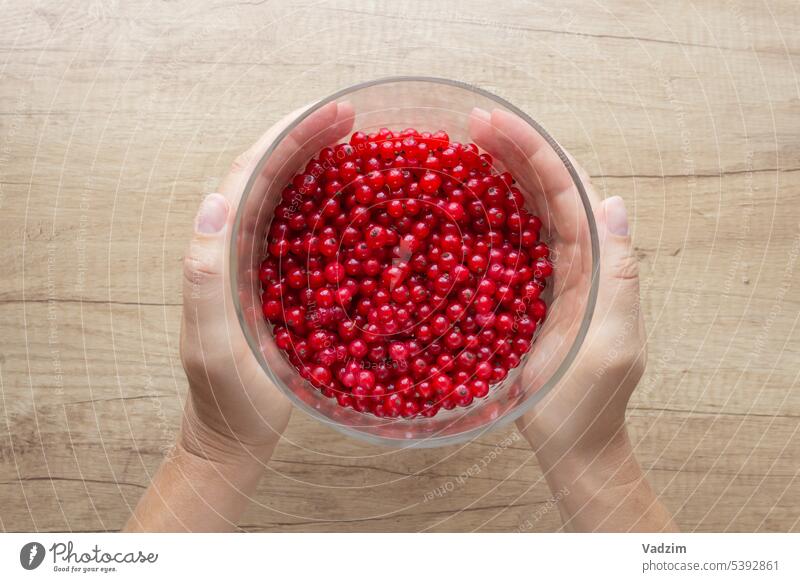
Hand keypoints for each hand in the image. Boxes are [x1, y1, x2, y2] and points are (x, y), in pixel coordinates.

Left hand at [179, 101, 355, 463]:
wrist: (236, 437)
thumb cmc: (225, 398)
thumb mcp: (210, 345)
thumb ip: (204, 280)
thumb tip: (211, 203)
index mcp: (220, 251)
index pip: (248, 176)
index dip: (286, 136)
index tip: (328, 112)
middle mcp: (240, 248)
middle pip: (272, 176)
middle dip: (309, 139)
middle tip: (353, 116)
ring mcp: (264, 266)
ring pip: (292, 200)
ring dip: (321, 165)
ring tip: (361, 143)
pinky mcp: (286, 287)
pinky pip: (310, 235)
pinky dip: (333, 209)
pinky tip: (364, 203)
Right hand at [469, 107, 642, 461]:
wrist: (572, 444)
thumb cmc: (590, 400)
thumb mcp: (612, 340)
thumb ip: (618, 275)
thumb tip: (616, 203)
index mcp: (596, 263)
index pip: (567, 192)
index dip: (534, 152)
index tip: (495, 123)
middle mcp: (572, 261)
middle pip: (541, 193)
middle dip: (510, 153)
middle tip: (468, 123)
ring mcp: (545, 278)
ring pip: (520, 214)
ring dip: (494, 178)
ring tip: (459, 149)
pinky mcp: (519, 298)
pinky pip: (501, 249)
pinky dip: (481, 222)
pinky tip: (454, 207)